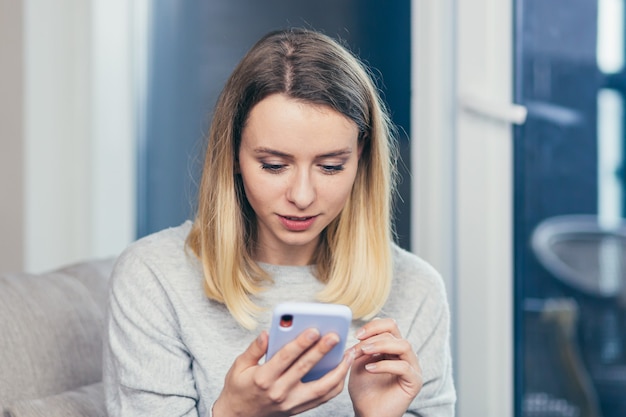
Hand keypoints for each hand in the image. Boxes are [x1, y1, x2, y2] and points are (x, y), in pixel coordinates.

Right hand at [212, 328, 354, 416]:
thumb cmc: (239, 388)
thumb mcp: (239, 366)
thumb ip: (254, 349)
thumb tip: (267, 333)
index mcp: (263, 378)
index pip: (286, 357)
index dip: (301, 343)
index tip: (314, 330)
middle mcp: (279, 392)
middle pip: (305, 368)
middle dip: (322, 351)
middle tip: (335, 336)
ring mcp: (291, 403)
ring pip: (321, 388)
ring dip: (338, 371)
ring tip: (347, 354)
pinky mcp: (299, 409)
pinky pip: (323, 398)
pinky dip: (335, 384)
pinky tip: (342, 370)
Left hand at [348, 318, 422, 416]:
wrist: (367, 413)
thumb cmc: (363, 389)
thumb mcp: (358, 362)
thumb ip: (362, 347)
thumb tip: (362, 333)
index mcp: (393, 348)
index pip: (389, 326)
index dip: (373, 326)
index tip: (357, 335)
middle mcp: (405, 355)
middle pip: (396, 332)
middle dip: (374, 336)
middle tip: (359, 345)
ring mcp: (412, 367)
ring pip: (403, 345)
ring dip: (381, 345)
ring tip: (364, 353)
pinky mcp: (414, 382)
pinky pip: (404, 367)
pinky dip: (384, 365)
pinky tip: (370, 369)